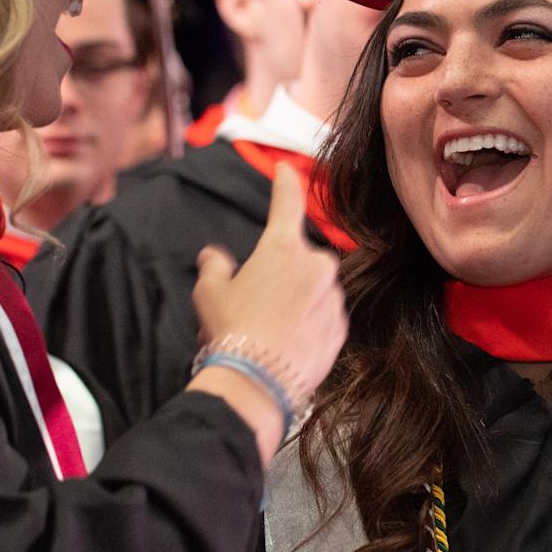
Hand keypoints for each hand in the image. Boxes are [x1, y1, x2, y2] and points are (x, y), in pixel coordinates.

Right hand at [187, 166, 348, 451]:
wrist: (259, 381)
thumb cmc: (231, 328)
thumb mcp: (210, 291)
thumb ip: (215, 264)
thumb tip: (215, 256)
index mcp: (284, 247)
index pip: (286, 202)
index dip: (285, 182)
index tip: (286, 169)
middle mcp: (316, 265)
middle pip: (298, 258)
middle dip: (281, 272)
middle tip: (254, 300)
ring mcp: (333, 297)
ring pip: (313, 289)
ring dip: (296, 299)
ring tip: (267, 328)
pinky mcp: (341, 328)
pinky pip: (323, 316)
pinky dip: (308, 323)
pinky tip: (286, 343)